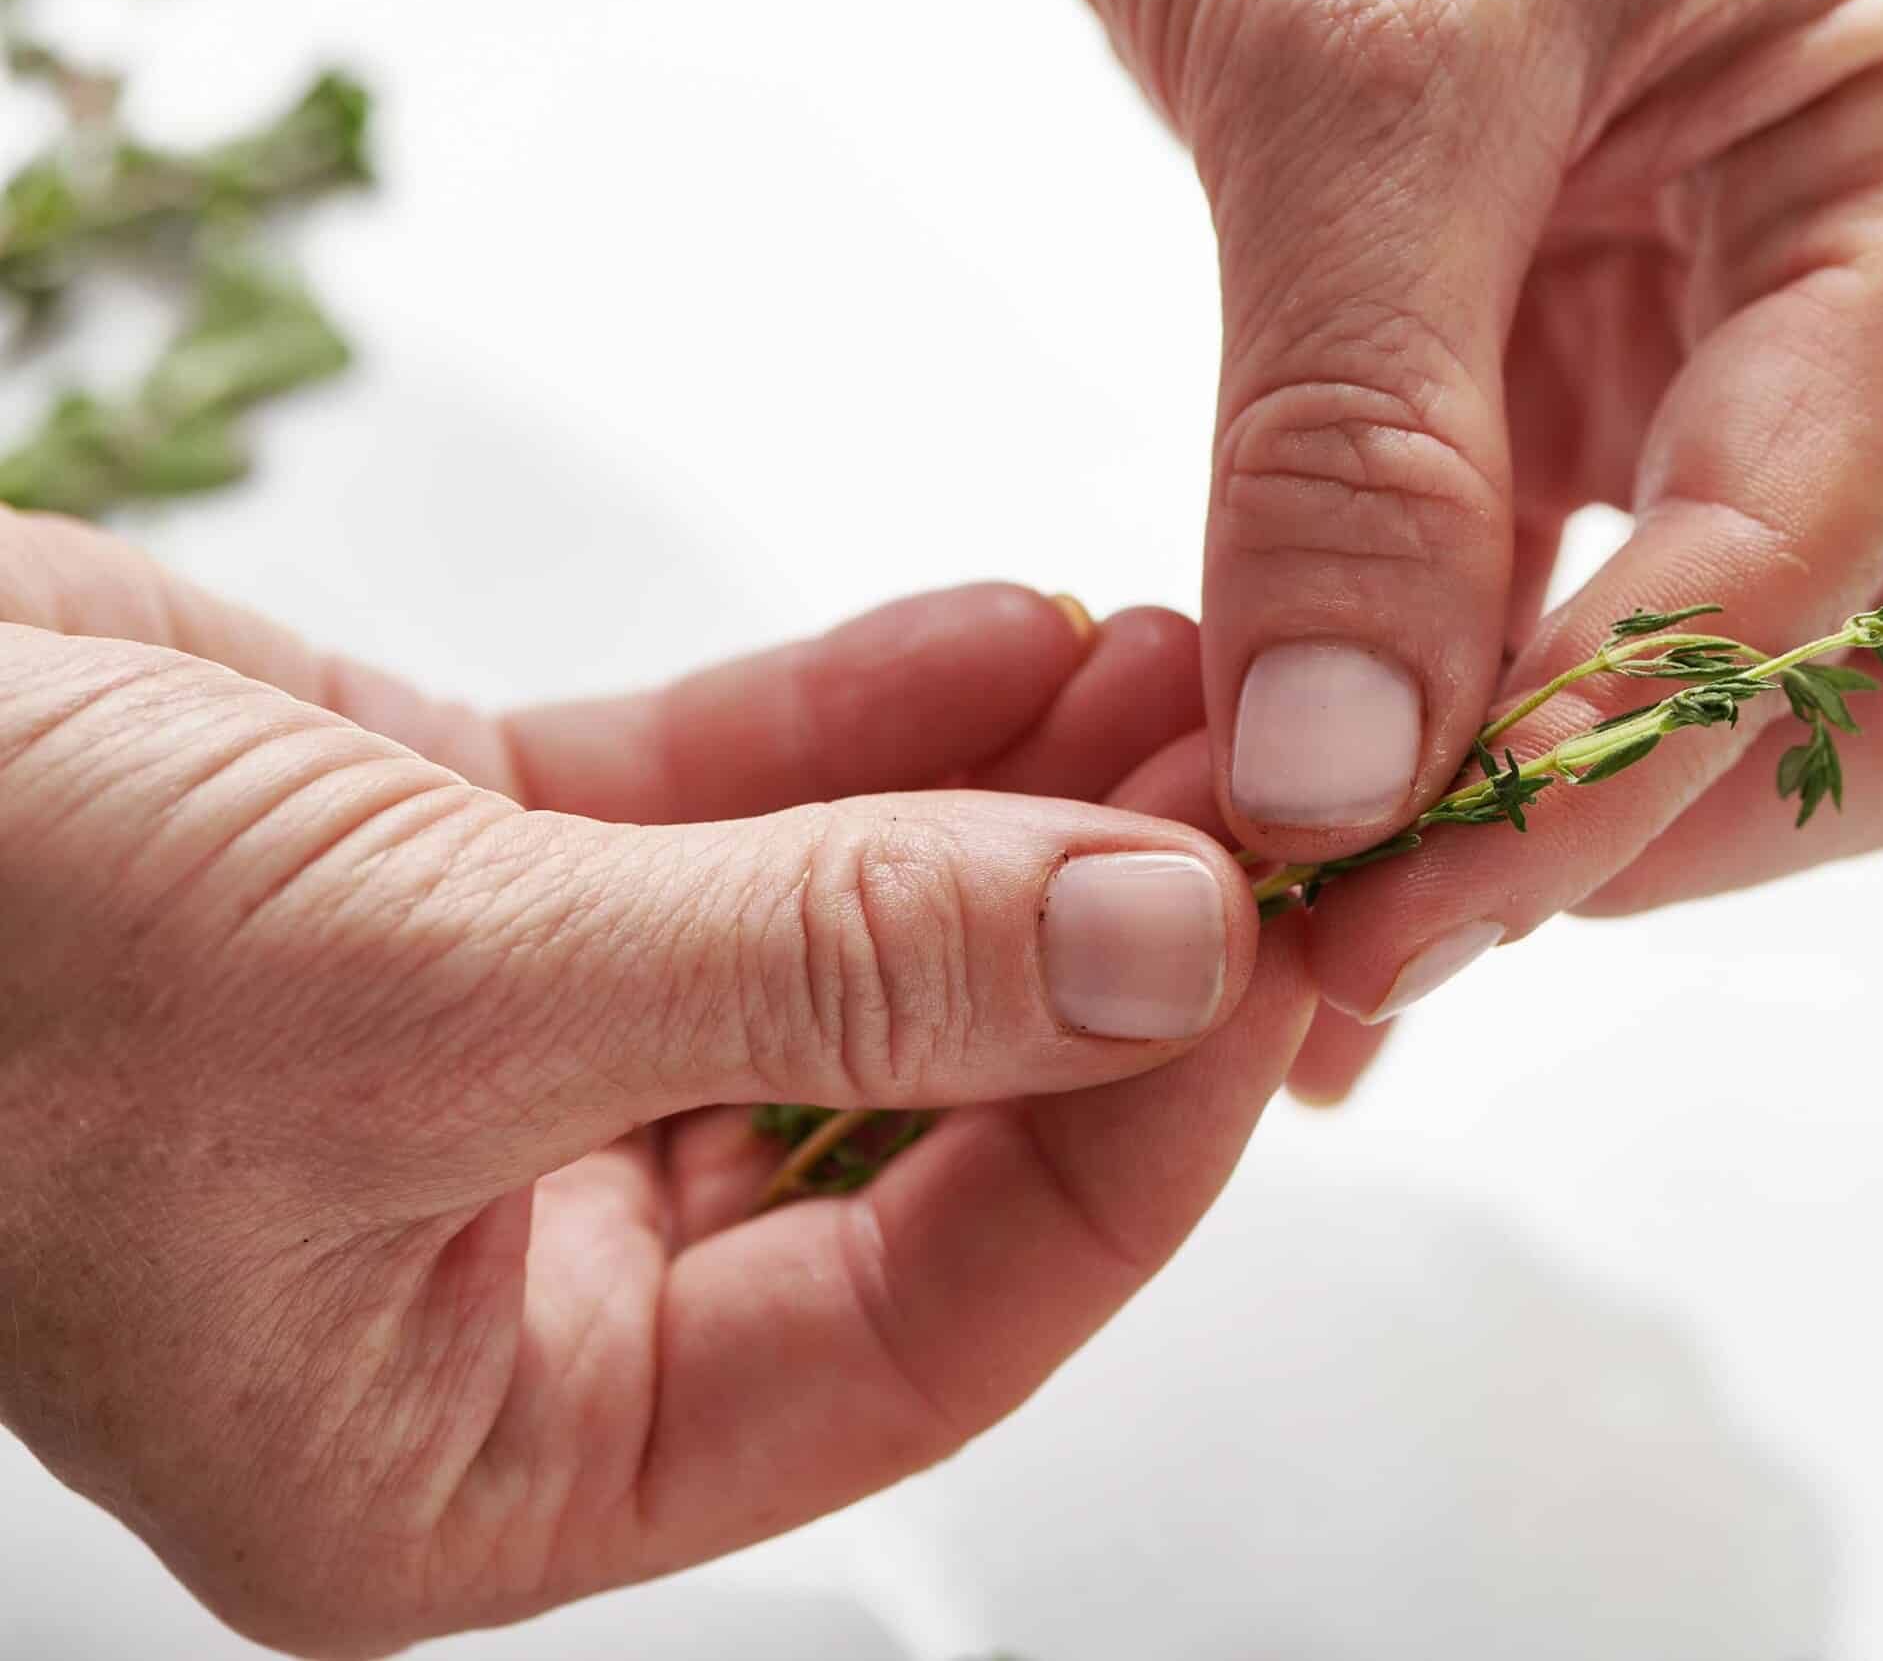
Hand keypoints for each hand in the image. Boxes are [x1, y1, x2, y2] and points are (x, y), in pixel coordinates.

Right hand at [0, 511, 1318, 1655]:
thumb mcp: (428, 990)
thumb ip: (827, 963)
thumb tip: (1166, 946)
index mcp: (490, 1443)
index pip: (921, 1321)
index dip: (1121, 1135)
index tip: (1259, 953)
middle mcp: (519, 1275)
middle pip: (912, 1128)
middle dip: (1087, 950)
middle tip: (1247, 787)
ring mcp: (513, 1072)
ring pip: (842, 953)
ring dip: (1009, 812)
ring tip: (1165, 672)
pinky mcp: (480, 885)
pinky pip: (734, 817)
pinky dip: (871, 725)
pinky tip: (1017, 632)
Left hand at [1066, 0, 1882, 1032]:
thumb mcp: (1359, 66)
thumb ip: (1361, 428)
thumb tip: (1344, 778)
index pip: (1814, 564)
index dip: (1598, 775)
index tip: (1376, 910)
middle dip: (1642, 834)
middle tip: (1380, 935)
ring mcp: (1763, 322)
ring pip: (1765, 680)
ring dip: (1568, 822)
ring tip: (1333, 918)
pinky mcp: (1615, 361)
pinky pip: (1601, 608)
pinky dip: (1477, 731)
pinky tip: (1325, 809)